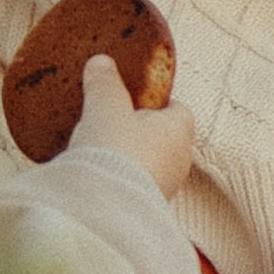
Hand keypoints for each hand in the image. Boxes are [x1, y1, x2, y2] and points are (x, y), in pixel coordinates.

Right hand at [71, 49, 196, 199]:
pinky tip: (94, 176)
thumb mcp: (104, 108)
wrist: (103, 211)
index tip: (132, 96)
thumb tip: (101, 62)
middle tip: (109, 121)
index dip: (156, 101)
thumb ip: (105, 84)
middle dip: (138, 130)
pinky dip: (117, 179)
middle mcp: (179, 162)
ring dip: (127, 157)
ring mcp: (163, 189)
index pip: (178, 109)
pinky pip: (132, 186)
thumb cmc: (114, 152)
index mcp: (179, 131)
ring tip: (97, 150)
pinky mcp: (143, 209)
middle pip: (162, 137)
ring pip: (148, 164)